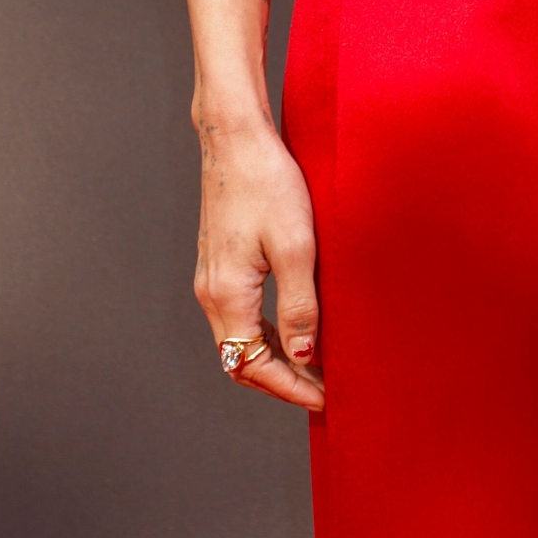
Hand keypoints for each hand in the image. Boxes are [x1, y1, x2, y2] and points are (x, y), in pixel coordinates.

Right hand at [194, 118, 324, 410]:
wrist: (236, 137)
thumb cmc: (268, 183)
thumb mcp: (297, 246)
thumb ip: (300, 305)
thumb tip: (305, 356)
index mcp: (227, 295)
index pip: (253, 367)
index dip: (291, 388)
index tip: (326, 399)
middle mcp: (211, 293)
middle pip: (240, 361)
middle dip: (281, 382)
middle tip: (322, 390)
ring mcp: (211, 278)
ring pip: (238, 340)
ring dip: (272, 360)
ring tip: (312, 367)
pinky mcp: (219, 263)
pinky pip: (238, 317)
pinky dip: (263, 335)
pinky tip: (290, 328)